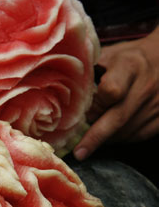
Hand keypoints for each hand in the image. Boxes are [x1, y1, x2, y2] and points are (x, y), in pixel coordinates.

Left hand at [73, 25, 158, 160]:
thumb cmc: (129, 57)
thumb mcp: (110, 54)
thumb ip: (89, 70)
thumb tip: (58, 87)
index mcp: (129, 66)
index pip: (111, 91)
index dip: (95, 104)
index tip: (81, 112)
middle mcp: (145, 87)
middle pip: (118, 118)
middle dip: (95, 137)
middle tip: (79, 152)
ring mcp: (156, 104)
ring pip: (127, 131)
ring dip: (106, 139)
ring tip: (90, 141)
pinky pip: (137, 136)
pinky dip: (120, 139)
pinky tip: (109, 136)